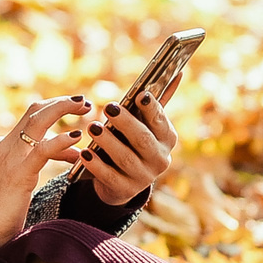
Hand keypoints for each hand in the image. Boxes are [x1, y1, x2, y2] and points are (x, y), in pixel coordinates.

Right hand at [0, 96, 89, 247]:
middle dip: (61, 102)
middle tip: (84, 102)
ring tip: (86, 107)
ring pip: (38, 120)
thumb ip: (37, 162)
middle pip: (34, 111)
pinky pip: (42, 149)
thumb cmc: (2, 212)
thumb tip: (68, 153)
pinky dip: (61, 140)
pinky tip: (76, 137)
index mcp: (1, 146)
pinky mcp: (18, 172)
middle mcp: (3, 145)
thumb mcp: (18, 180)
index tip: (75, 111)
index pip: (30, 120)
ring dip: (63, 108)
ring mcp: (9, 156)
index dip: (54, 112)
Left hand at [82, 89, 176, 206]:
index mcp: (167, 139)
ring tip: (92, 127)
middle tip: (109, 108)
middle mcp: (160, 159)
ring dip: (108, 141)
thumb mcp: (144, 125)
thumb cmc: (132, 143)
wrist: (121, 182)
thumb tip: (177, 72)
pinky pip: (109, 176)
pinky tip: (85, 154)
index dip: (151, 108)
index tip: (140, 94)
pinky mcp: (125, 190)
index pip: (160, 122)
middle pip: (143, 139)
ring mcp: (143, 177)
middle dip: (126, 123)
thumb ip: (155, 103)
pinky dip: (96, 165)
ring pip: (125, 158)